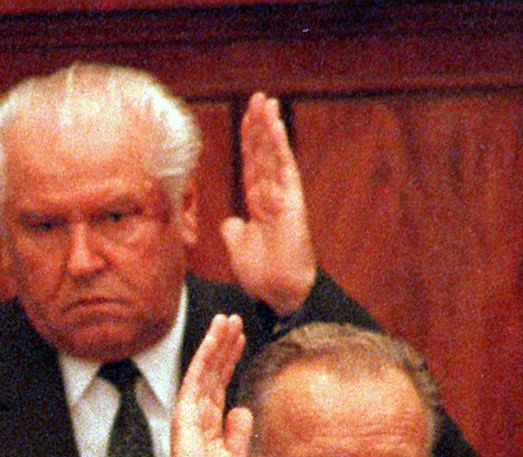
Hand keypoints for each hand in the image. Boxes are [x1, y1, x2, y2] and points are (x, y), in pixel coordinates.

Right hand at [137, 313, 251, 456]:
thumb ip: (238, 434)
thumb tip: (242, 409)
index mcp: (210, 427)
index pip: (221, 386)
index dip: (230, 362)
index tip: (240, 340)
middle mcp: (198, 416)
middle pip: (213, 372)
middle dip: (224, 345)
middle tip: (234, 319)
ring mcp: (190, 413)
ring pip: (204, 369)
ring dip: (215, 342)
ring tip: (227, 318)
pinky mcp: (185, 413)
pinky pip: (196, 378)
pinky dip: (205, 356)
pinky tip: (214, 337)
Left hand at [222, 93, 318, 316]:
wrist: (278, 292)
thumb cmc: (262, 274)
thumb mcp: (239, 248)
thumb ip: (234, 231)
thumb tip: (230, 221)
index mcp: (258, 203)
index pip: (252, 164)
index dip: (248, 141)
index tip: (246, 118)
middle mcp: (272, 195)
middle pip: (263, 153)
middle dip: (259, 125)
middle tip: (258, 97)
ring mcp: (283, 196)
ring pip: (274, 155)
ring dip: (268, 127)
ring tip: (266, 101)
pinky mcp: (292, 202)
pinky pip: (284, 169)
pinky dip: (279, 147)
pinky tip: (274, 126)